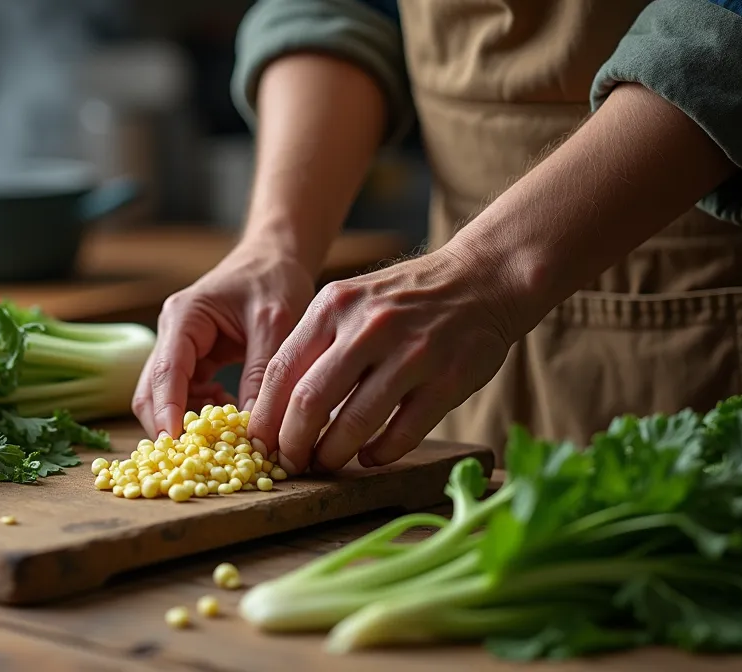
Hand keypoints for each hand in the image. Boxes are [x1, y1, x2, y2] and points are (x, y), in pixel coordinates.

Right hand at [132, 249, 315, 437]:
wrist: (276, 257)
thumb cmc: (274, 279)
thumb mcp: (276, 322)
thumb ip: (261, 372)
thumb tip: (254, 427)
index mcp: (184, 317)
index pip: (167, 373)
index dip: (167, 412)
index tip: (174, 446)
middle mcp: (172, 334)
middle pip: (153, 391)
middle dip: (169, 426)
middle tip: (197, 458)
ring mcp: (179, 348)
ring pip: (166, 398)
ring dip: (189, 423)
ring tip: (223, 438)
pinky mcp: (194, 360)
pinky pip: (188, 396)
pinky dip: (203, 413)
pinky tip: (230, 415)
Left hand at [248, 244, 519, 474]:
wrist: (481, 278)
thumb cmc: (404, 299)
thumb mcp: (350, 302)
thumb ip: (315, 345)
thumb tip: (276, 408)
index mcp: (333, 307)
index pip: (281, 371)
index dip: (266, 418)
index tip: (260, 445)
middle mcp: (368, 327)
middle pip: (309, 401)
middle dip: (293, 443)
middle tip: (291, 463)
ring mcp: (410, 354)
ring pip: (355, 422)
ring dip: (334, 454)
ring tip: (327, 463)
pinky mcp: (447, 380)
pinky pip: (402, 433)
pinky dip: (381, 453)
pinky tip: (372, 457)